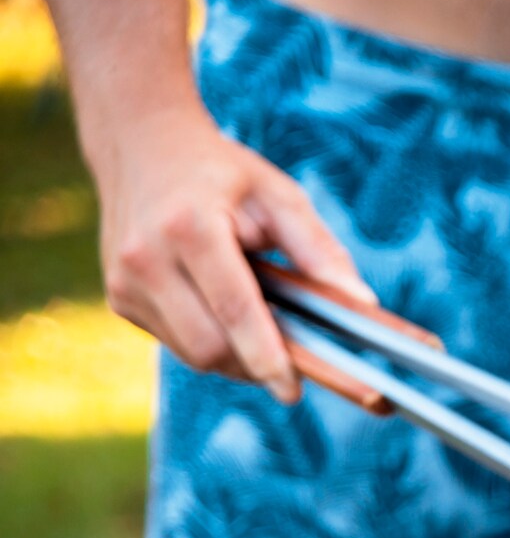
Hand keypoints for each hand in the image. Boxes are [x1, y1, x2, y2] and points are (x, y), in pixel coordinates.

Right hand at [98, 105, 372, 402]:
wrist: (141, 146)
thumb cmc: (223, 174)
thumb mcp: (279, 197)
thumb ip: (319, 251)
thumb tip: (362, 302)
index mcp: (189, 227)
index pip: (234, 311)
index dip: (268, 358)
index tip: (294, 391)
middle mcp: (146, 257)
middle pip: (212, 347)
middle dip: (257, 364)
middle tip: (296, 362)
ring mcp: (124, 281)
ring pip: (194, 355)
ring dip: (237, 358)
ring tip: (261, 328)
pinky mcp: (119, 299)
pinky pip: (177, 344)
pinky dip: (211, 343)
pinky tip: (224, 313)